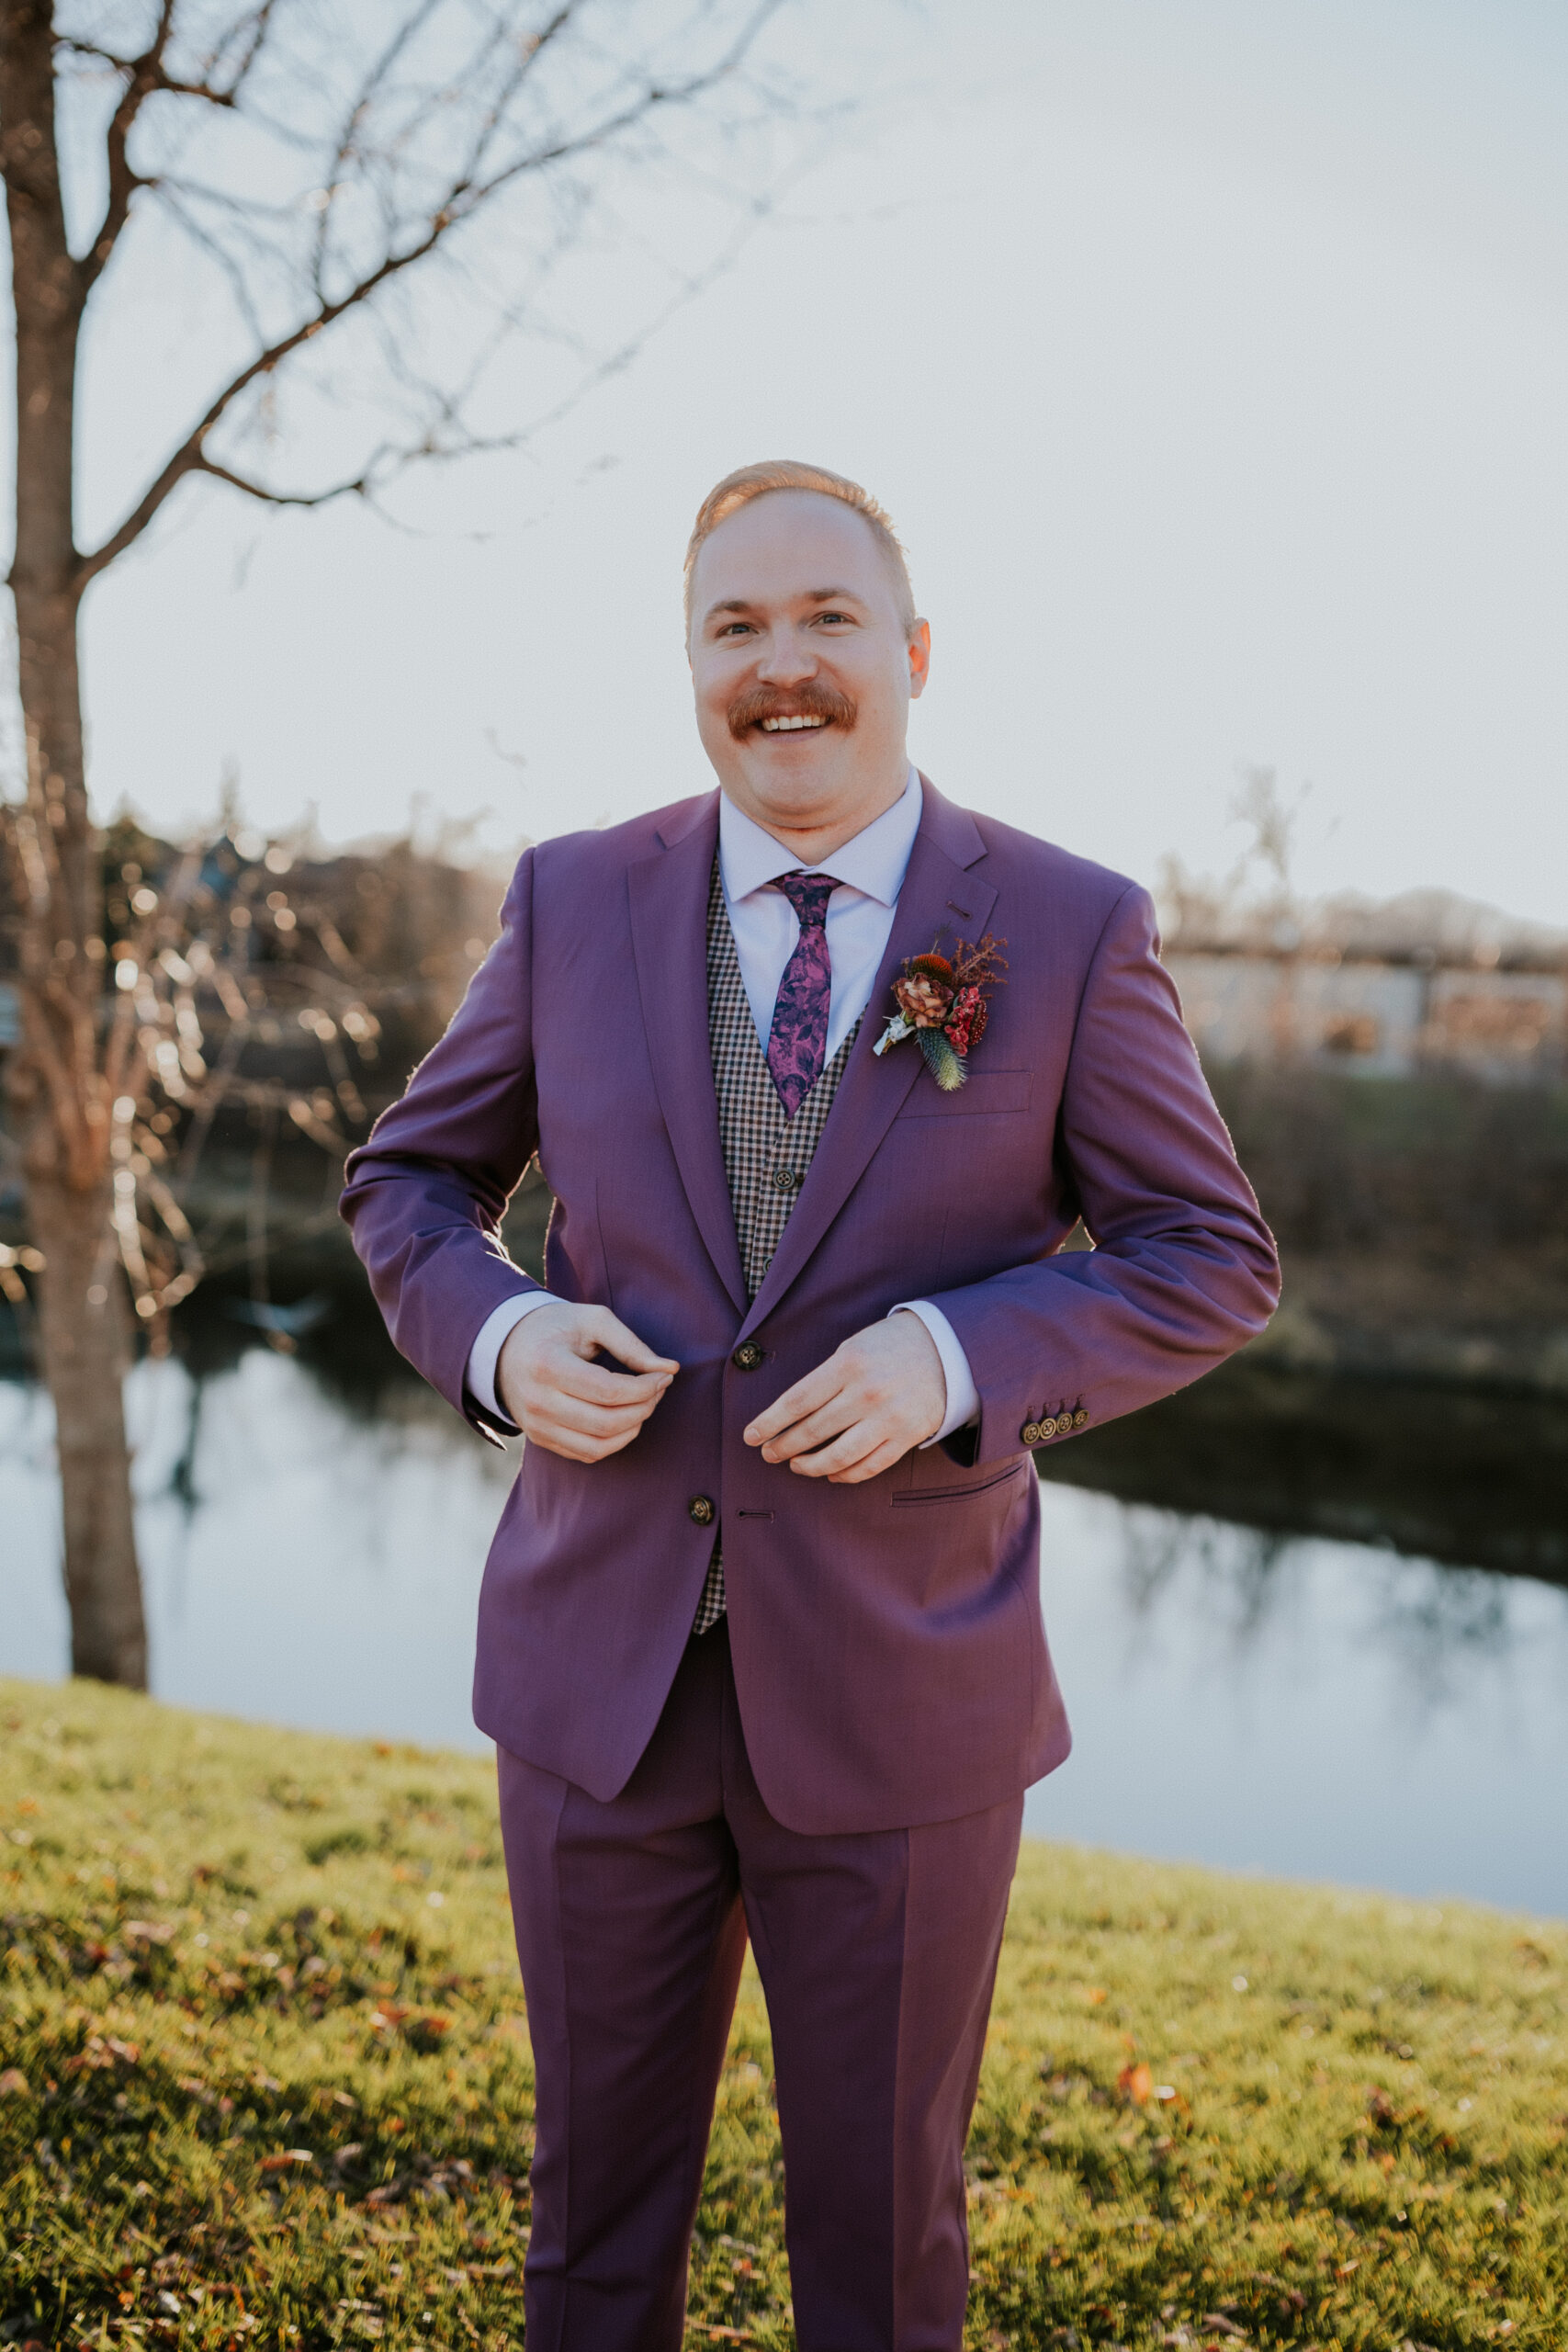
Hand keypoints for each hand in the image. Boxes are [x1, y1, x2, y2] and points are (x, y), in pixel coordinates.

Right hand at [497, 1302, 678, 1463]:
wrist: (505, 1347)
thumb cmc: (555, 1328)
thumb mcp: (592, 1320)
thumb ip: (632, 1344)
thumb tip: (670, 1369)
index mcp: (547, 1365)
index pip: (609, 1391)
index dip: (645, 1388)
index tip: (664, 1376)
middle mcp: (538, 1401)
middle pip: (607, 1422)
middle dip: (645, 1408)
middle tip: (658, 1389)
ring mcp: (536, 1425)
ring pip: (599, 1446)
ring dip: (633, 1428)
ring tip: (644, 1404)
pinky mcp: (540, 1439)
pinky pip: (587, 1453)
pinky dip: (615, 1441)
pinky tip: (625, 1418)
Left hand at [742, 1311, 946, 1484]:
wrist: (948, 1349)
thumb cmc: (890, 1345)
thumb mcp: (853, 1347)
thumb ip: (824, 1377)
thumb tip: (789, 1414)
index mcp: (848, 1364)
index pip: (796, 1401)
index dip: (769, 1423)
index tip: (751, 1437)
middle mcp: (867, 1393)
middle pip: (812, 1431)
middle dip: (783, 1446)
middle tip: (769, 1453)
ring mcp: (889, 1418)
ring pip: (838, 1456)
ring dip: (810, 1465)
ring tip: (796, 1465)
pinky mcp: (907, 1436)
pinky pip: (869, 1466)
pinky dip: (845, 1474)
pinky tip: (830, 1473)